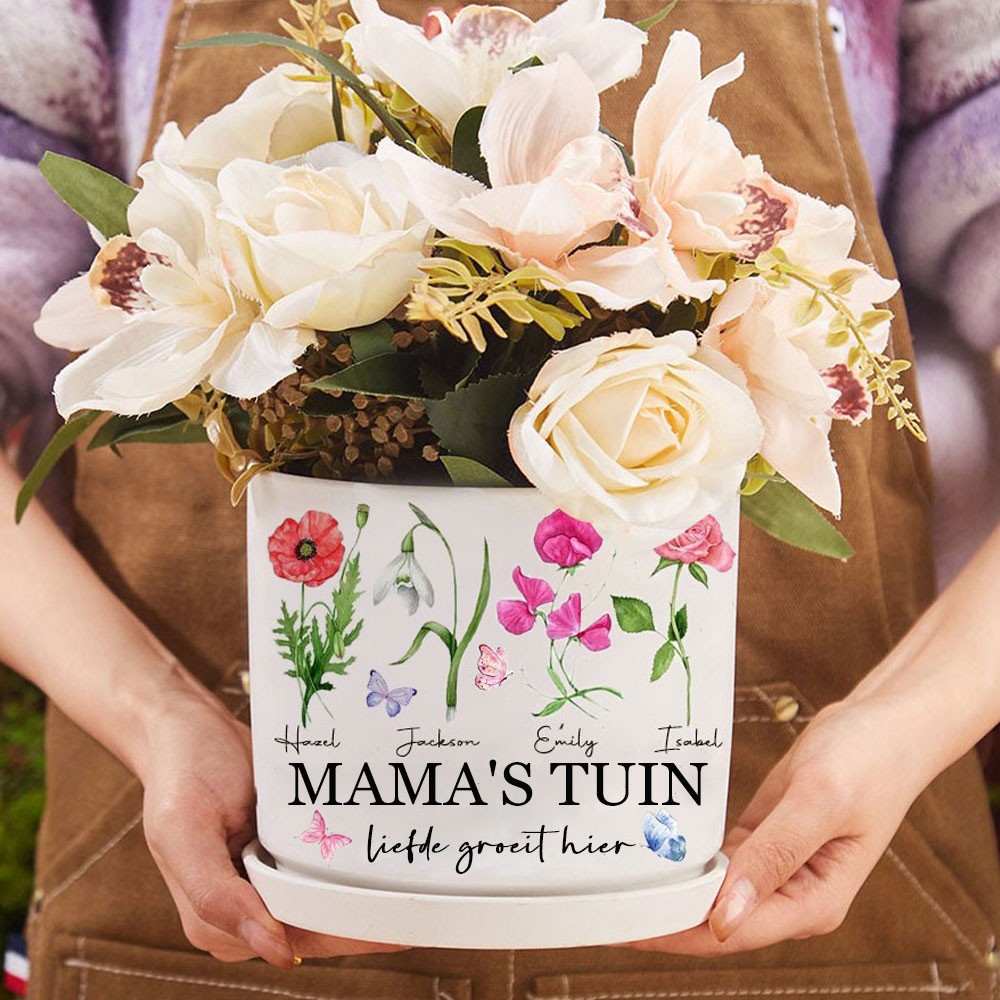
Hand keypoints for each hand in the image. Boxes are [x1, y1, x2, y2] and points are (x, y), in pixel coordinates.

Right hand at [139, 671, 405, 967]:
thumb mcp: (183, 832)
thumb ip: (216, 897)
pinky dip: (353, 862)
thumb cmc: (181, 773)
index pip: (298, 938)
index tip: (399, 924)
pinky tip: (390, 854)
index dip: (350, 933)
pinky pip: (325, 864)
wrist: (187, 726)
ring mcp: (268, 875)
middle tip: (423, 897)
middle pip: (322, 923)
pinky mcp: (284, 848)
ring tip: (420, 879)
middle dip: (369, 915)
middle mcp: (248, 906)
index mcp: (218, 920)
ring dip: (368, 890)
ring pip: (329, 896)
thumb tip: (276, 952)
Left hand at [619, 692, 932, 954]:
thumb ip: (775, 857)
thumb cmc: (867, 760)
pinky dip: (688, 860)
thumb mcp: (819, 802)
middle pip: (715, 921)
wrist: (882, 724)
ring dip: (669, 891)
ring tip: (615, 884)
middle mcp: (792, 895)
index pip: (732, 932)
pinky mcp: (764, 840)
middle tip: (602, 908)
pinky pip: (718, 861)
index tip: (624, 929)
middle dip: (662, 919)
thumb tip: (726, 916)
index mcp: (814, 902)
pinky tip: (653, 853)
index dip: (675, 934)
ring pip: (712, 894)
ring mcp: (776, 869)